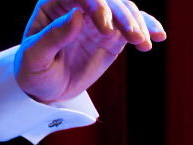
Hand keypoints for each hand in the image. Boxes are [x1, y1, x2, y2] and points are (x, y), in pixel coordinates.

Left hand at [15, 0, 166, 103]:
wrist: (44, 88)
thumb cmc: (33, 70)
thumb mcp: (35, 57)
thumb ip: (53, 37)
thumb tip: (77, 15)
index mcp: (56, 3)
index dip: (97, 6)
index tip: (106, 29)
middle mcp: (80, 5)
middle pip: (108, 1)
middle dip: (123, 16)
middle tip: (134, 37)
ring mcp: (99, 20)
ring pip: (124, 11)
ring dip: (138, 24)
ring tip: (144, 44)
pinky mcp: (112, 36)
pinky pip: (133, 27)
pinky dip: (148, 28)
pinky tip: (159, 36)